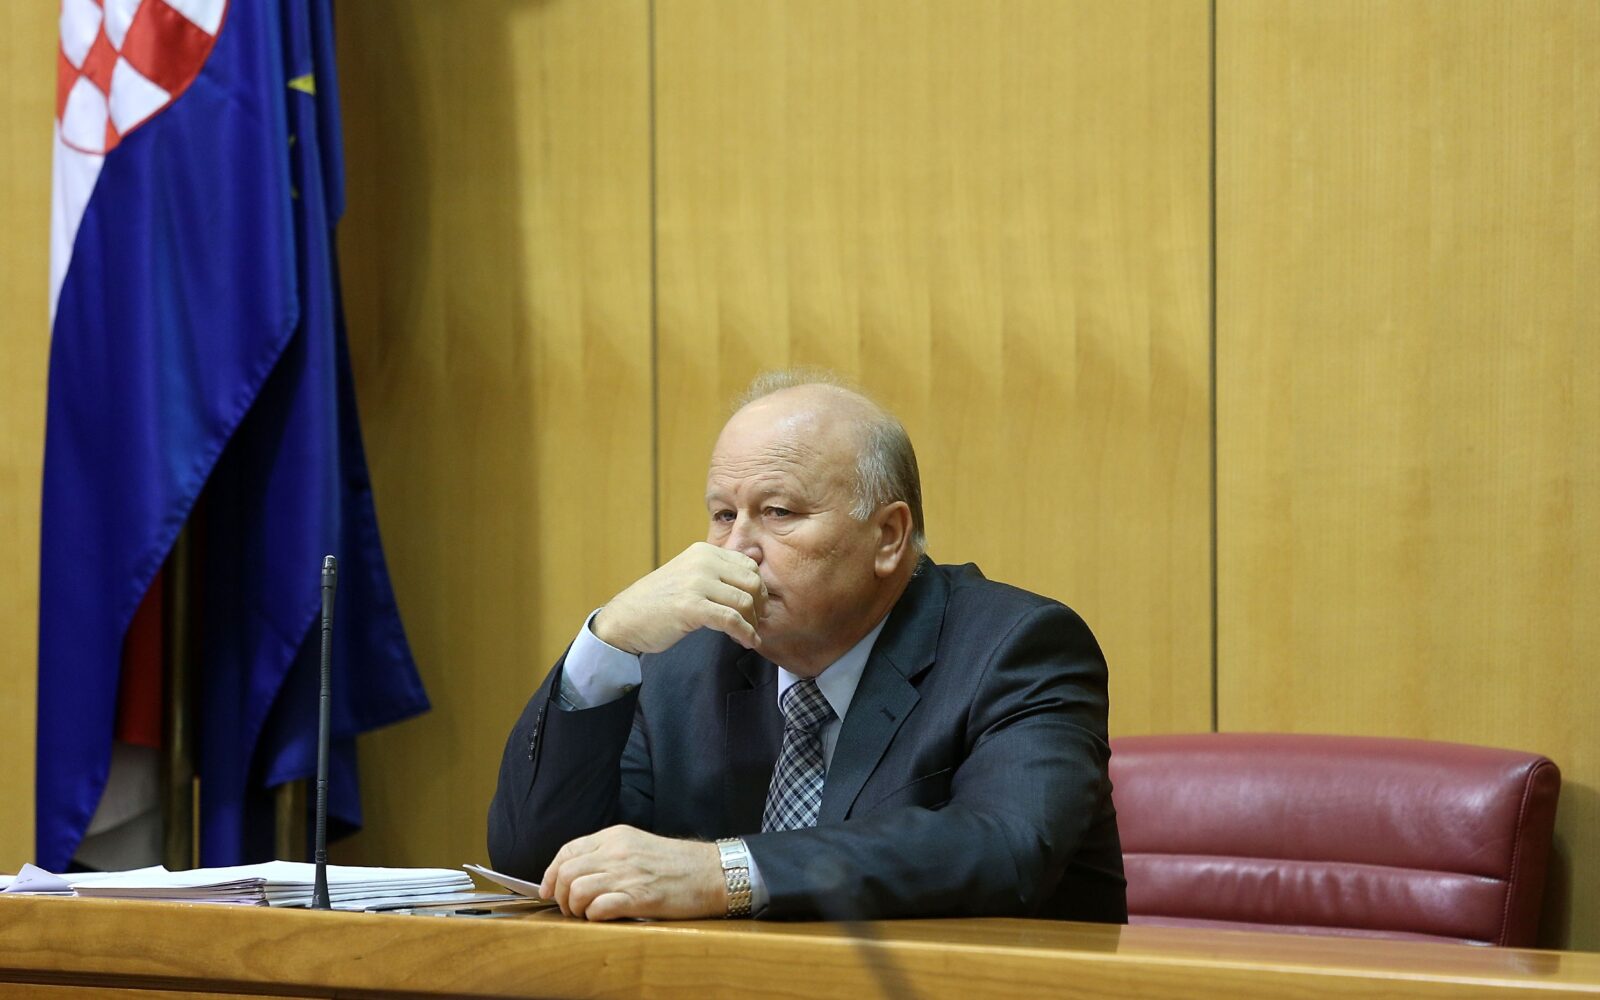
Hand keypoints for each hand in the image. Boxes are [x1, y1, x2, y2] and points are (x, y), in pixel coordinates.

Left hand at [539, 825, 726, 919]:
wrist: (712, 873)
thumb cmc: (677, 863)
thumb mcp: (638, 845)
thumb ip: (609, 854)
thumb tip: (576, 874)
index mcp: (615, 836)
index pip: (567, 851)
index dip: (550, 874)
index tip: (548, 890)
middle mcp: (617, 852)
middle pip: (566, 873)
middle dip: (560, 895)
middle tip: (570, 908)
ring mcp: (627, 874)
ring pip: (576, 890)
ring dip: (575, 909)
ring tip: (586, 915)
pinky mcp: (639, 898)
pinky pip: (598, 908)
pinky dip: (593, 917)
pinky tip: (603, 917)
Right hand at [592, 542, 766, 654]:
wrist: (625, 619)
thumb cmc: (660, 601)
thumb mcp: (690, 575)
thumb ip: (718, 570)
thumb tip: (756, 561)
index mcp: (704, 552)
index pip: (749, 566)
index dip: (758, 589)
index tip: (755, 608)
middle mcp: (702, 562)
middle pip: (752, 582)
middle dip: (759, 606)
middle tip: (755, 623)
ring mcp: (696, 583)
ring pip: (745, 602)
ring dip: (752, 624)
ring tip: (747, 636)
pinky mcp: (691, 607)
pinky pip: (732, 620)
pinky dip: (745, 634)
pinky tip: (747, 643)